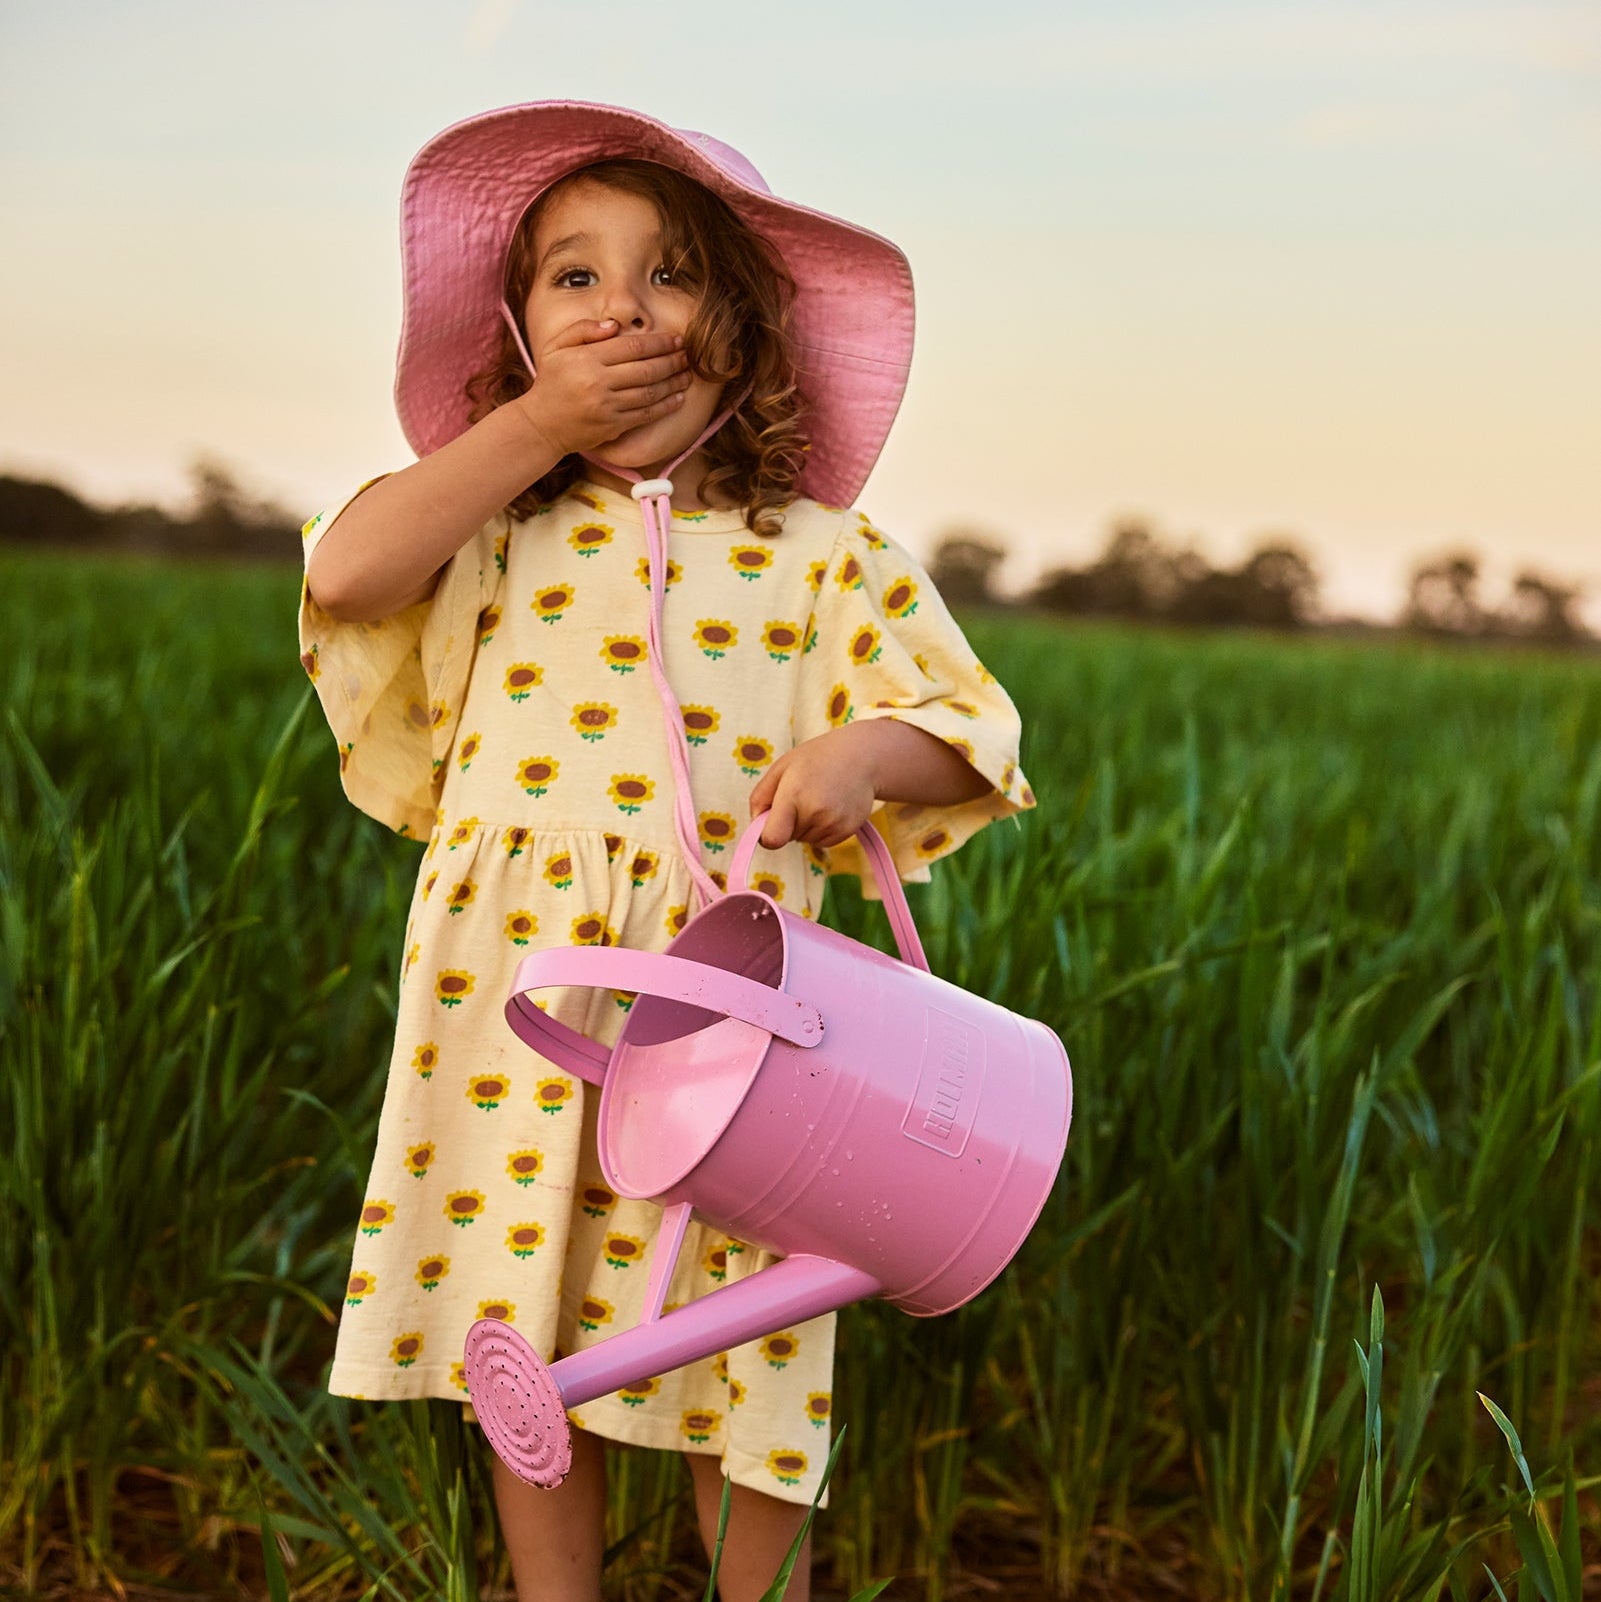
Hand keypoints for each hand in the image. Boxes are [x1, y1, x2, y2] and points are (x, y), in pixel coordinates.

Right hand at [512, 322, 692, 457]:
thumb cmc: (551, 381)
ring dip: (673, 383)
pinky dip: (665, 406)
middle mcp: (599, 383)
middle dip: (672, 361)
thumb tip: (615, 325)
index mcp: (587, 359)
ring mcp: (608, 407)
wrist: (542, 424)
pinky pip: (645, 414)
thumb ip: (583, 329)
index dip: (659, 343)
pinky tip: (678, 398)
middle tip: (687, 356)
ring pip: (650, 392)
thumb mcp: (557, 346)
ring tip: (687, 374)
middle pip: (646, 369)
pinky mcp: (613, 426)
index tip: (676, 339)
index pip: (632, 347)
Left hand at [748, 728, 878, 849]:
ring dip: (805, 826)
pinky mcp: (847, 831)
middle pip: (787, 837)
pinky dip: (821, 829)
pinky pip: (822, 841)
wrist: (863, 757)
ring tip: (819, 798)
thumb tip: (756, 825)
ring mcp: (833, 823)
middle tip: (802, 795)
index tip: (767, 825)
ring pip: (804, 840)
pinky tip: (830, 807)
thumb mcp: (782, 767)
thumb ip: (760, 797)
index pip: (772, 838)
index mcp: (793, 794)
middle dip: (788, 823)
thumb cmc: (817, 758)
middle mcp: (815, 812)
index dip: (765, 836)